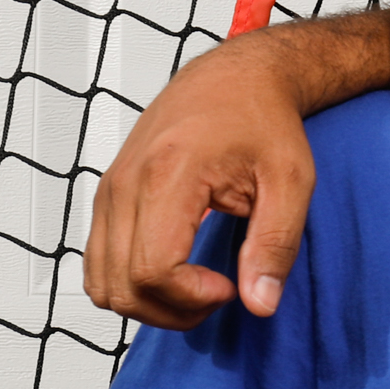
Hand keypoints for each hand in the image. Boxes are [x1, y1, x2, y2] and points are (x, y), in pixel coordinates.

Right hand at [86, 38, 319, 327]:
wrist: (232, 78)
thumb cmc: (262, 120)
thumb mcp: (291, 181)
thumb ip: (275, 245)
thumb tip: (260, 304)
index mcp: (167, 174)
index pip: (152, 271)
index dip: (191, 298)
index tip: (229, 286)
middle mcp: (124, 183)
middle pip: (122, 288)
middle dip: (173, 310)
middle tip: (220, 290)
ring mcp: (108, 190)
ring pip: (100, 284)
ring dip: (149, 304)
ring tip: (198, 284)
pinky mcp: (106, 197)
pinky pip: (97, 265)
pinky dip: (130, 284)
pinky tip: (175, 270)